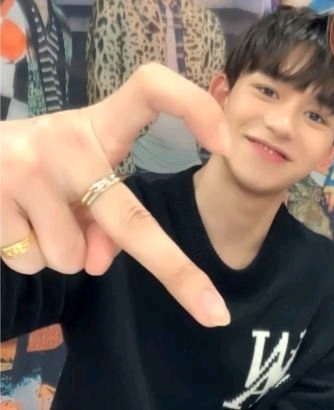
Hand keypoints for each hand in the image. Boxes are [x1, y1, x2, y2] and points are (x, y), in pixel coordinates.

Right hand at [0, 63, 230, 326]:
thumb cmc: (40, 168)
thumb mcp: (78, 180)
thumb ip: (103, 217)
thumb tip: (98, 262)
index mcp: (98, 125)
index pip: (151, 88)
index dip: (194, 107)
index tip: (227, 145)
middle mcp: (66, 139)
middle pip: (131, 217)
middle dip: (177, 273)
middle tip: (215, 316)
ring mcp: (25, 165)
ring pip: (73, 255)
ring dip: (63, 251)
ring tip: (39, 216)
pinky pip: (33, 259)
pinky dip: (30, 254)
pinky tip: (15, 222)